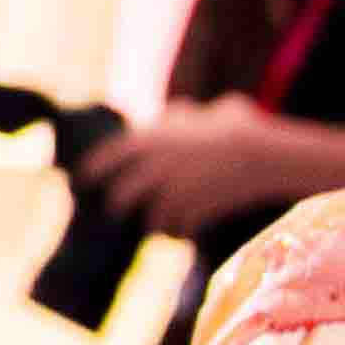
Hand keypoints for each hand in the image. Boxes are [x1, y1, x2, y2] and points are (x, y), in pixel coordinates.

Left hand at [80, 101, 318, 239]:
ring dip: (151, 225)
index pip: (104, 157)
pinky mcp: (190, 211)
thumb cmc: (240, 127)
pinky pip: (175, 230)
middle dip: (115, 208)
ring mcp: (170, 191)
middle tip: (115, 214)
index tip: (82, 181)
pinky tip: (183, 233)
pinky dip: (178, 233)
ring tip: (156, 226)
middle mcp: (152, 167)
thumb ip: (184, 114)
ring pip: (147, 218)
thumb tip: (175, 112)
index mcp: (149, 140)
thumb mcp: (205, 110)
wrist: (263, 154)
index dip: (90, 171)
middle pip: (119, 197)